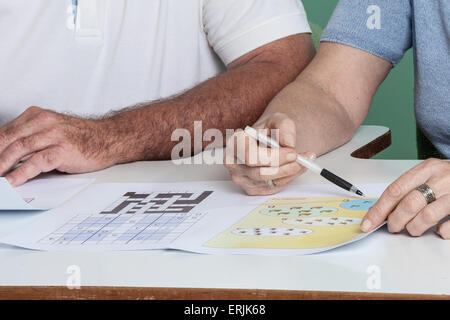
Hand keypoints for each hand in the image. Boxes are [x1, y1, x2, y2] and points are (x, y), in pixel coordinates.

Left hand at [0, 106, 116, 185]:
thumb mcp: (52, 130)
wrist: (109, 139)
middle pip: (7, 139)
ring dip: (2, 165)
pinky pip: (37, 162)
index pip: (5, 131)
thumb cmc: (81, 138)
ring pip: (19, 149)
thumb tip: (8, 156)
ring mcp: (54, 135)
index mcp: (37, 115)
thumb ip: (31, 138)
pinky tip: (12, 182)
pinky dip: (21, 173)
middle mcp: (44, 122)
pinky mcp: (63, 150)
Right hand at [224, 113, 315, 195]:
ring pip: (270, 182)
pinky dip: (289, 178)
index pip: (251, 156)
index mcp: (236, 143)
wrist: (269, 140)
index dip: (274, 157)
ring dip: (290, 172)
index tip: (292, 152)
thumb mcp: (278, 120)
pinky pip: (274, 188)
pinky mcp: (252, 189)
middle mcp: (234, 163)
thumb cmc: (270, 130)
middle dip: (284, 167)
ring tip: (303, 161)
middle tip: (300, 158)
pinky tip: (294, 167)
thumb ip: (284, 126)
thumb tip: (288, 142)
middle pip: (260, 173)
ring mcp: (241, 178)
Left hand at [361, 158, 449, 238]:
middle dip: (396, 220)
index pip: (395, 190)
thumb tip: (382, 210)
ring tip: (413, 229)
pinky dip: (441, 232)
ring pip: (427, 216)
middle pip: (409, 204)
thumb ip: (409, 187)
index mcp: (427, 168)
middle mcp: (442, 178)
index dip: (379, 210)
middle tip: (393, 227)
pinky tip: (438, 230)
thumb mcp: (430, 173)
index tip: (368, 223)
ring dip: (414, 228)